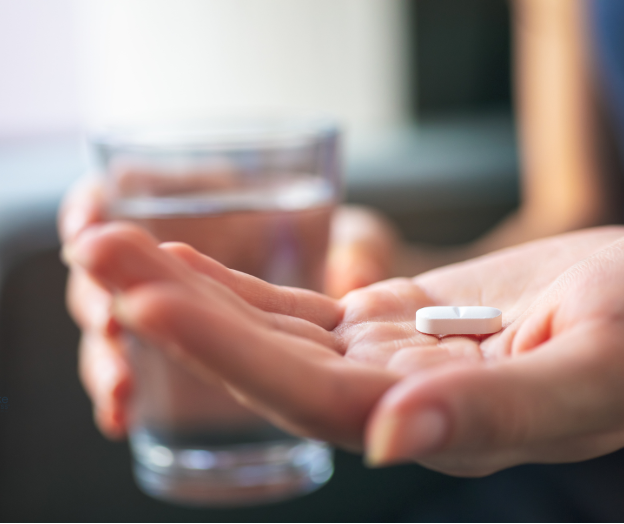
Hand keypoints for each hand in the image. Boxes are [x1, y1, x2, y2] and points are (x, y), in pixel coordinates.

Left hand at [65, 219, 623, 475]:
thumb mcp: (585, 371)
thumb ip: (494, 414)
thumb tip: (393, 440)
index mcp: (431, 423)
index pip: (305, 393)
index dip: (223, 349)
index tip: (144, 298)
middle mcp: (389, 397)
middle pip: (264, 358)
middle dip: (177, 306)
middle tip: (94, 249)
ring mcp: (381, 358)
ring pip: (270, 326)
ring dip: (192, 285)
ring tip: (117, 241)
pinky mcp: (385, 320)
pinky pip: (299, 305)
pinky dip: (241, 282)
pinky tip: (185, 257)